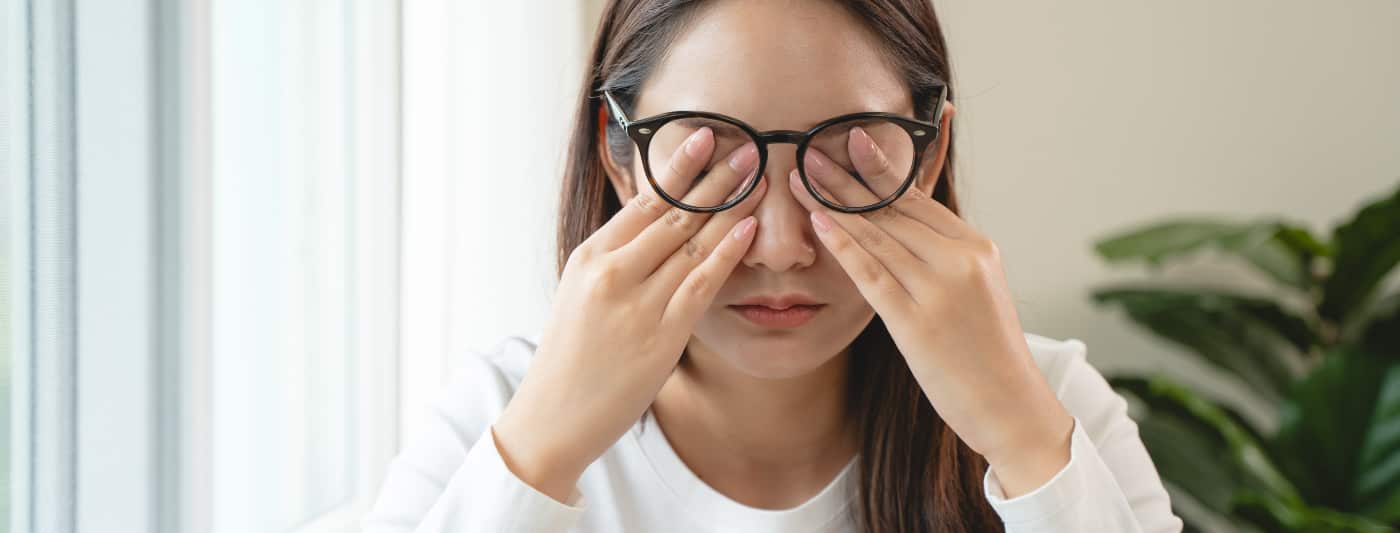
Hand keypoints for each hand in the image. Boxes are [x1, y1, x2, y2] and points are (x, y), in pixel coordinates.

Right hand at [492, 127, 765, 502]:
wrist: (555, 415)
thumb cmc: (571, 354)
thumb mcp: (580, 291)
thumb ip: (615, 256)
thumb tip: (649, 219)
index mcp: (590, 257)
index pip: (642, 201)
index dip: (677, 167)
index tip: (703, 137)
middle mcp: (612, 273)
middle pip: (672, 213)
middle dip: (712, 176)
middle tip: (745, 145)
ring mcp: (638, 304)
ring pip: (693, 242)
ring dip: (730, 206)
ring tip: (758, 176)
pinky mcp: (662, 336)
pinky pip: (702, 284)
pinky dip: (728, 253)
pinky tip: (750, 229)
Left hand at [789, 127, 1073, 496]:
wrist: (1012, 407)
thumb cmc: (988, 355)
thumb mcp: (977, 292)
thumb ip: (945, 260)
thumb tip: (906, 235)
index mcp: (976, 247)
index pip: (918, 198)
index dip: (879, 169)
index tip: (850, 139)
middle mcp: (960, 260)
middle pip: (893, 208)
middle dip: (847, 176)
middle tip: (811, 145)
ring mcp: (939, 289)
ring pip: (877, 234)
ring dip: (834, 202)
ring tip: (801, 176)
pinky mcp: (917, 323)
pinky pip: (872, 274)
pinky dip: (843, 245)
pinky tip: (818, 223)